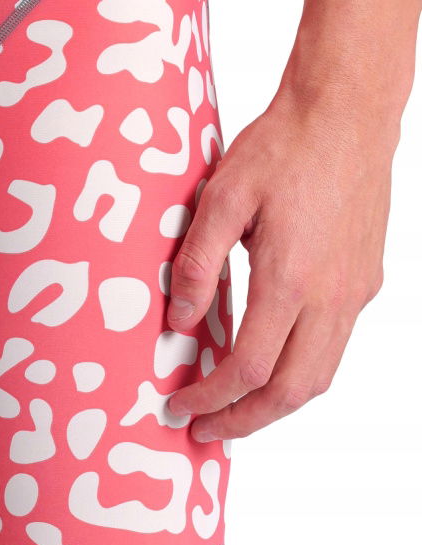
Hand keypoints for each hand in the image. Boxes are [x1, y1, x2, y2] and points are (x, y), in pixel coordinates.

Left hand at [165, 84, 391, 440]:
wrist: (347, 113)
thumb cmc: (282, 148)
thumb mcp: (219, 198)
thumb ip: (196, 264)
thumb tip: (180, 323)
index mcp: (290, 279)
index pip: (247, 368)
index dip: (210, 398)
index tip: (179, 406)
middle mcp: (332, 296)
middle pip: (290, 391)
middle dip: (244, 421)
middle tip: (203, 431)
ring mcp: (355, 291)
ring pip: (320, 375)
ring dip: (275, 403)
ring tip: (233, 410)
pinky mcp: (366, 280)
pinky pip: (334, 345)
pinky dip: (299, 371)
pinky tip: (268, 363)